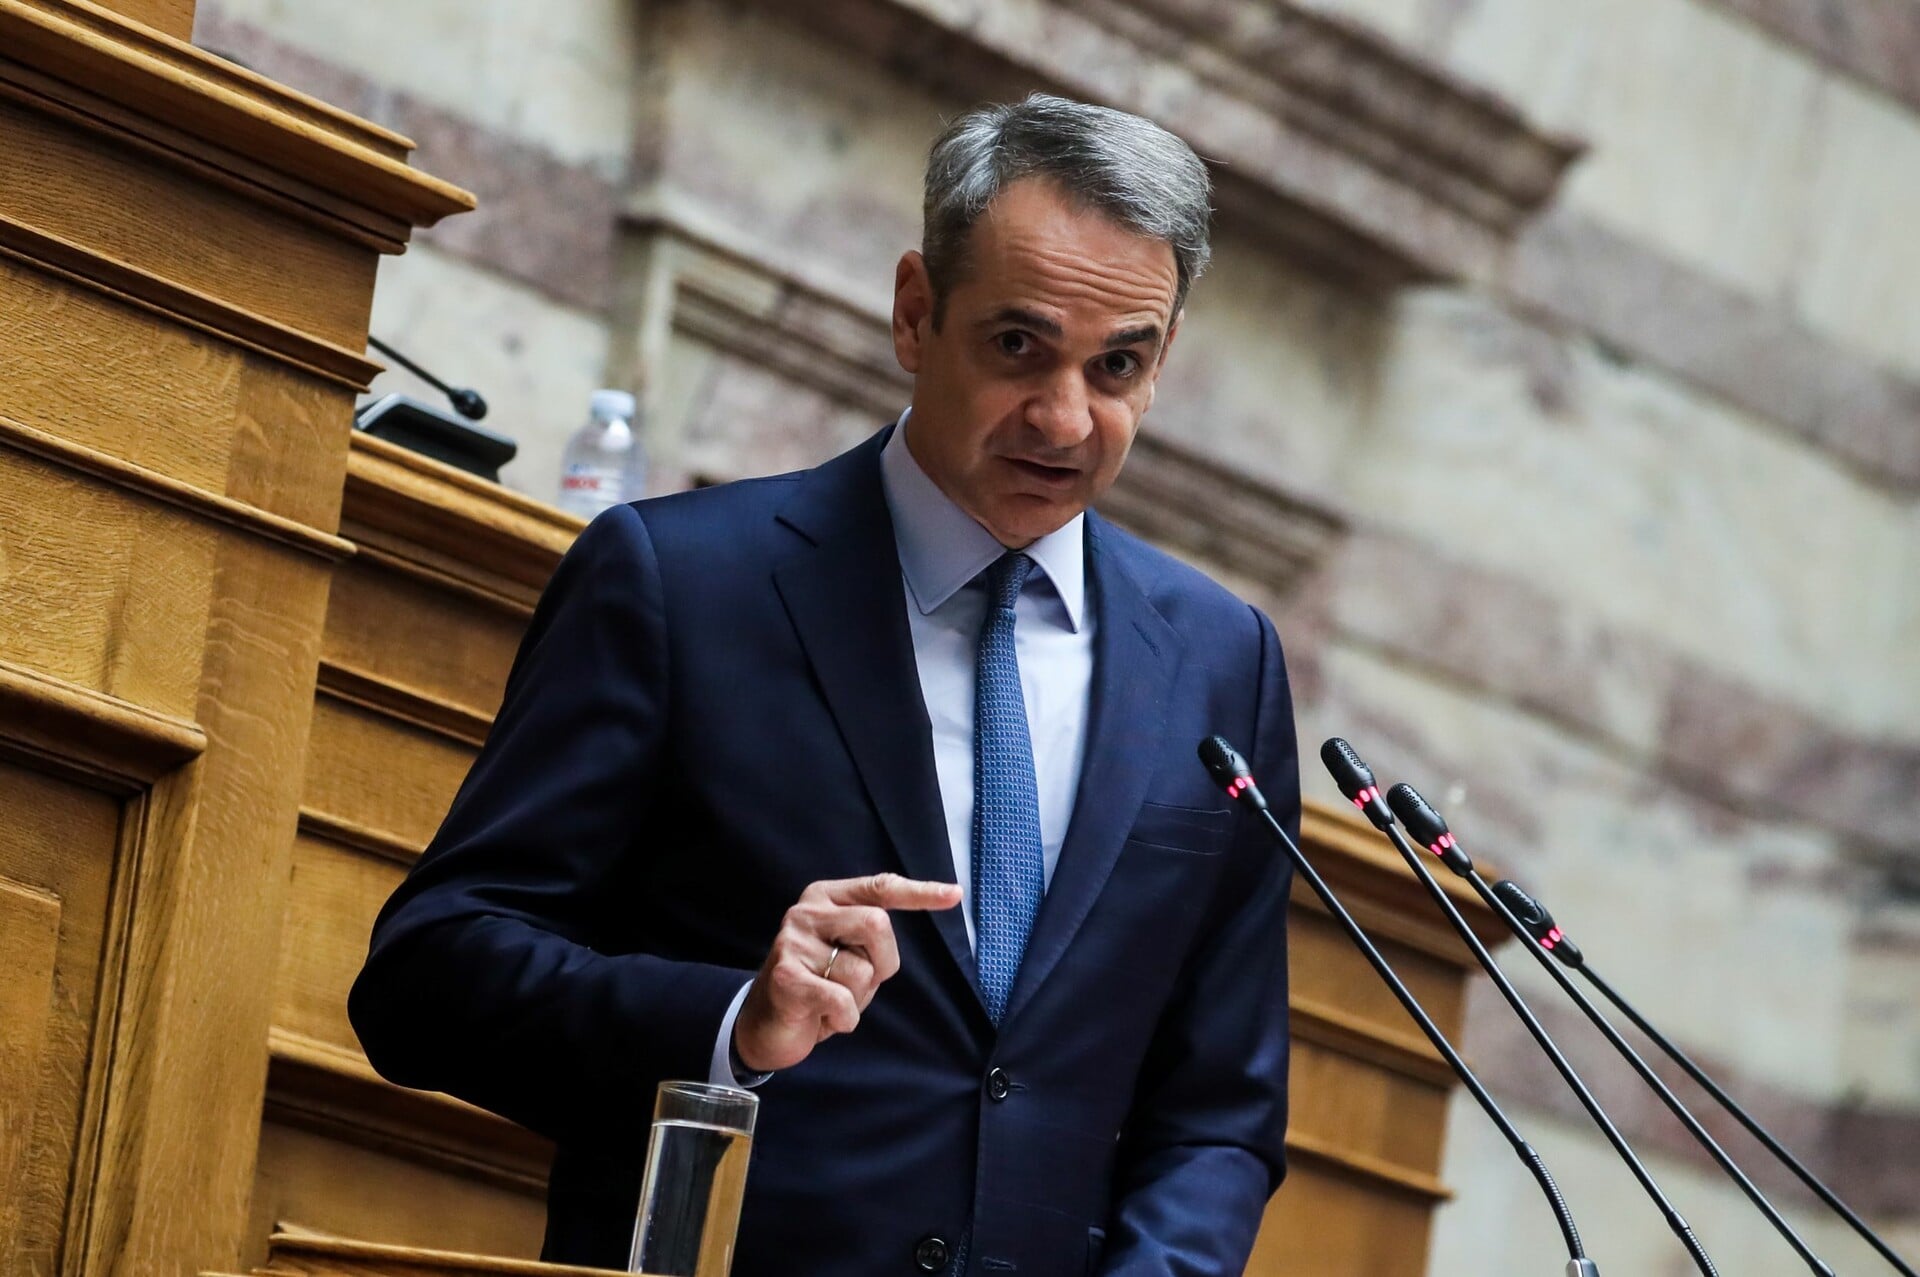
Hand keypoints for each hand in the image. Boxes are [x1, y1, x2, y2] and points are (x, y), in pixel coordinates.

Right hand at [733, 873, 961, 1072]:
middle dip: (884, 963)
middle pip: (877, 924)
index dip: (919, 893)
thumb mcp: (846, 951)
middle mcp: (806, 912)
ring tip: (833, 1000)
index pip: (879, 887)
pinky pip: (842, 1001)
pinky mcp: (785, 978)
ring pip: (861, 971)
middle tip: (862, 983)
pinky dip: (845, 1019)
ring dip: (859, 998)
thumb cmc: (818, 985)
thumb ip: (870, 932)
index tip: (955, 895)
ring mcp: (792, 943)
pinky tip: (824, 1018)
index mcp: (825, 898)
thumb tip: (935, 902)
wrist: (763, 1025)